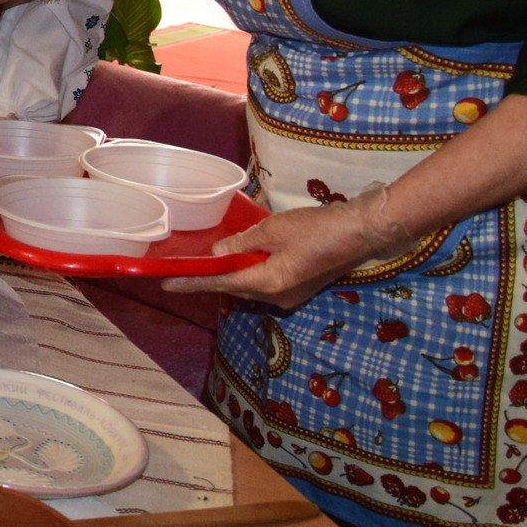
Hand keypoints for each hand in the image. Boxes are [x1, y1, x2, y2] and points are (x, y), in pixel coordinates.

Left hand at [163, 183, 418, 307]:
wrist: (360, 232)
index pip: (221, 284)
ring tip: (210, 262)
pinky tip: (243, 258)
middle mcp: (277, 297)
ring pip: (252, 285)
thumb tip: (217, 255)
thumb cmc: (315, 228)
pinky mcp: (301, 287)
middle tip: (186, 268)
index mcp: (267, 284)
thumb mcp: (271, 231)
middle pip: (236, 287)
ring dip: (233, 274)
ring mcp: (292, 295)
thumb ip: (241, 244)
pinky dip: (252, 270)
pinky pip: (267, 281)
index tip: (167, 284)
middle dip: (213, 278)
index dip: (194, 282)